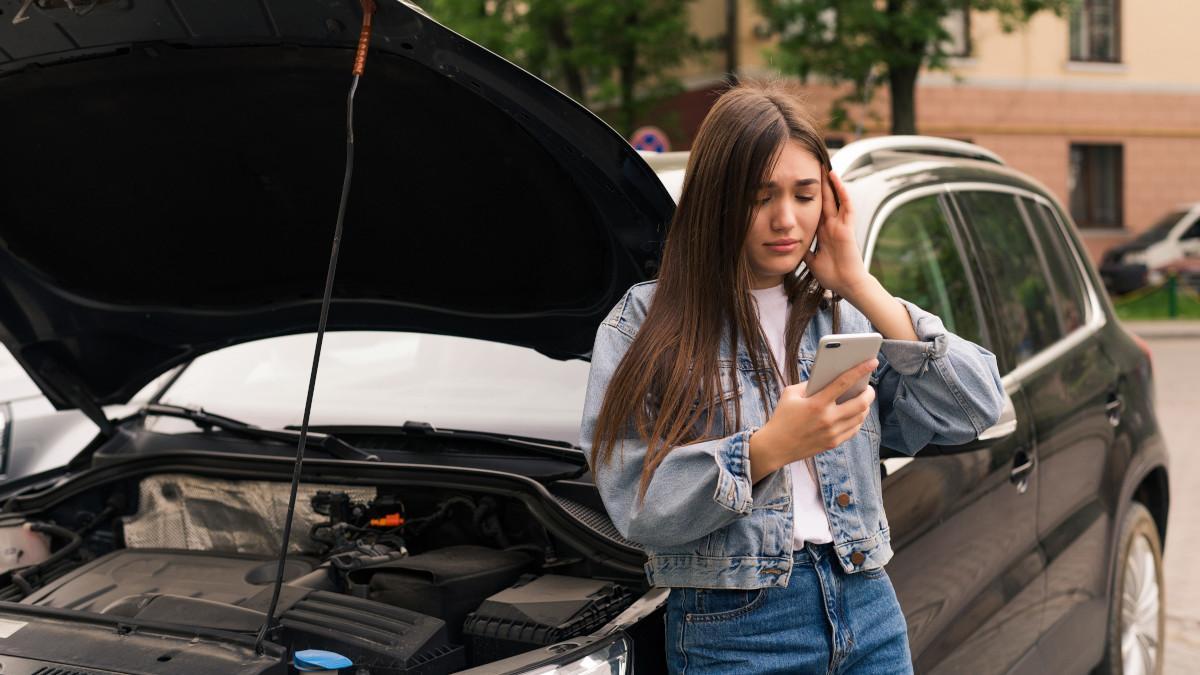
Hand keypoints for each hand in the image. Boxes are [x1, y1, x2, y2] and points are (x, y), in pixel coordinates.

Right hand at [748, 358, 876, 482]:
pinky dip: (857, 419)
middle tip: (868, 387)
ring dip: (864, 406)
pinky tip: (855, 413)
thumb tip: (829, 377)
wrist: (776, 446)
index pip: (844, 382)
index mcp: (816, 403)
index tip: (872, 361)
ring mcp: (832, 433)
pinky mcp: (833, 443)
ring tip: (863, 398)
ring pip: (860, 417)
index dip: (860, 370)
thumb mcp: (790, 394)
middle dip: (869, 392)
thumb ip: (809, 384)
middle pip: (860, 403)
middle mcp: (827, 419)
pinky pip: (854, 429)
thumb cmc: (782, 416)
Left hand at [804, 170, 870, 297]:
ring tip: (827, 169)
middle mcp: (832, 226)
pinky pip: (846, 207)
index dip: (810, 198)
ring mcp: (840, 226)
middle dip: (821, 186)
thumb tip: (791, 245)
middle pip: (826, 201)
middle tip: (814, 169)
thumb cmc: (832, 275)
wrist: (846, 284)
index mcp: (823, 232)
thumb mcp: (811, 260)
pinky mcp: (848, 229)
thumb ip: (804, 251)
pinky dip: (843, 193)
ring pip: (837, 200)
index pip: (816, 210)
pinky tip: (838, 181)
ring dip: (833, 185)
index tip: (802, 186)